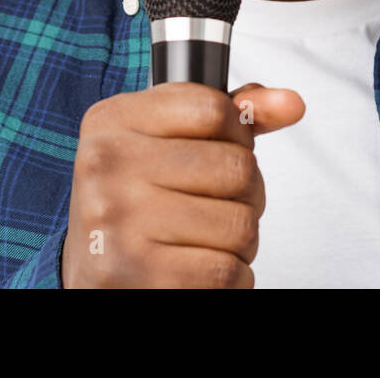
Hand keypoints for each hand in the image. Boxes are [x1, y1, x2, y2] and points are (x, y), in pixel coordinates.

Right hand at [61, 81, 304, 287]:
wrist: (89, 268)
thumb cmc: (137, 197)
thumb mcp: (168, 140)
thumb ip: (230, 115)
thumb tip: (290, 104)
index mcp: (112, 121)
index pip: (213, 108)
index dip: (238, 133)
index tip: (225, 148)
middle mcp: (106, 165)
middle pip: (236, 167)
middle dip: (246, 191)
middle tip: (219, 203)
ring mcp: (116, 221)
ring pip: (239, 224)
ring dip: (241, 239)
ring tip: (209, 238)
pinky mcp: (134, 275)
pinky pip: (226, 272)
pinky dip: (232, 276)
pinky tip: (202, 267)